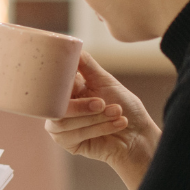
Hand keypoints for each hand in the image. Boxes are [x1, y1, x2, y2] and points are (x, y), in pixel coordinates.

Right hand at [44, 52, 159, 189]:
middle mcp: (59, 108)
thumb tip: (72, 46)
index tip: (79, 81)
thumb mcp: (104, 80)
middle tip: (103, 103)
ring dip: (95, 118)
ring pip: (64, 122)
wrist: (138, 133)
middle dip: (82, 106)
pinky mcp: (68, 144)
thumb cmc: (124, 105)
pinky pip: (75, 136)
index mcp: (65, 91)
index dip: (59, 84)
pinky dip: (99, 128)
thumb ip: (85, 64)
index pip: (50, 85)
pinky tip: (118, 124)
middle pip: (55, 106)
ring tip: (117, 112)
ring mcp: (61, 128)